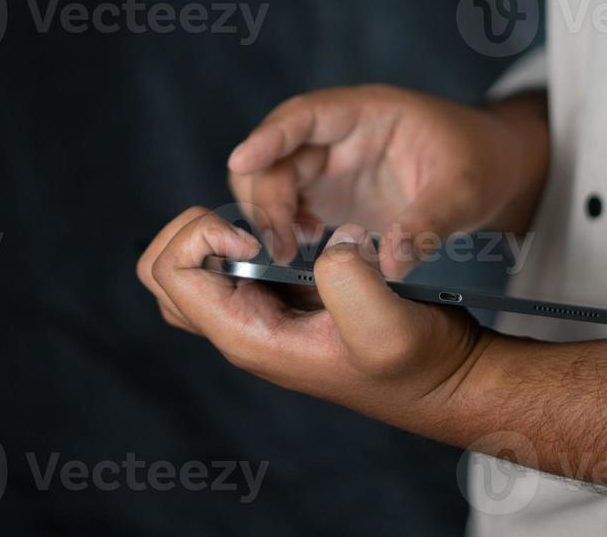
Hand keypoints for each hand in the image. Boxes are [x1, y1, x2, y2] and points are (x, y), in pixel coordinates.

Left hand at [136, 209, 489, 422]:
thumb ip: (349, 279)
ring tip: (274, 227)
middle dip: (193, 230)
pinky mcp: (281, 298)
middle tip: (250, 228)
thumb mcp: (388, 324)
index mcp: (248, 335)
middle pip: (162, 270)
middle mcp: (241, 326)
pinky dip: (250, 235)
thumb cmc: (417, 364)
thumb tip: (327, 241)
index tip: (257, 236)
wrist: (445, 379)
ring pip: (191, 265)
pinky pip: (232, 260)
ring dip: (220, 231)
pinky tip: (298, 232)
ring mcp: (258, 312)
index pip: (169, 273)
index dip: (201, 237)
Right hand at [227, 85, 548, 277]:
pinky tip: (305, 250)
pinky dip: (283, 228)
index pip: (305, 115)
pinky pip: (287, 206)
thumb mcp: (465, 192)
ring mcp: (330, 165)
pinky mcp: (329, 195)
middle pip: (277, 154)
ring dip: (269, 215)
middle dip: (266, 195)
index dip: (270, 136)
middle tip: (281, 245)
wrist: (491, 173)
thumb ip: (428, 225)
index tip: (241, 161)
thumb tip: (388, 266)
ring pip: (272, 180)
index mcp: (367, 112)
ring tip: (290, 251)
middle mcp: (338, 135)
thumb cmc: (480, 164)